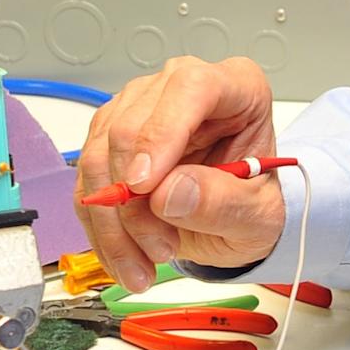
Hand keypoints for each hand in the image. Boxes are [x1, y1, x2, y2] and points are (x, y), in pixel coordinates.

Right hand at [74, 56, 286, 292]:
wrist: (232, 219)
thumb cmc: (252, 203)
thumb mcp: (260, 216)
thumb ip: (223, 202)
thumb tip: (169, 194)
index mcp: (235, 86)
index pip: (190, 88)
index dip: (161, 135)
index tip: (145, 188)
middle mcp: (179, 87)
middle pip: (131, 127)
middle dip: (135, 201)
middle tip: (161, 247)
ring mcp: (138, 110)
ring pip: (99, 158)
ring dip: (115, 223)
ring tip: (146, 263)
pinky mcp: (109, 140)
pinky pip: (89, 184)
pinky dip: (102, 229)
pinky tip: (125, 258)